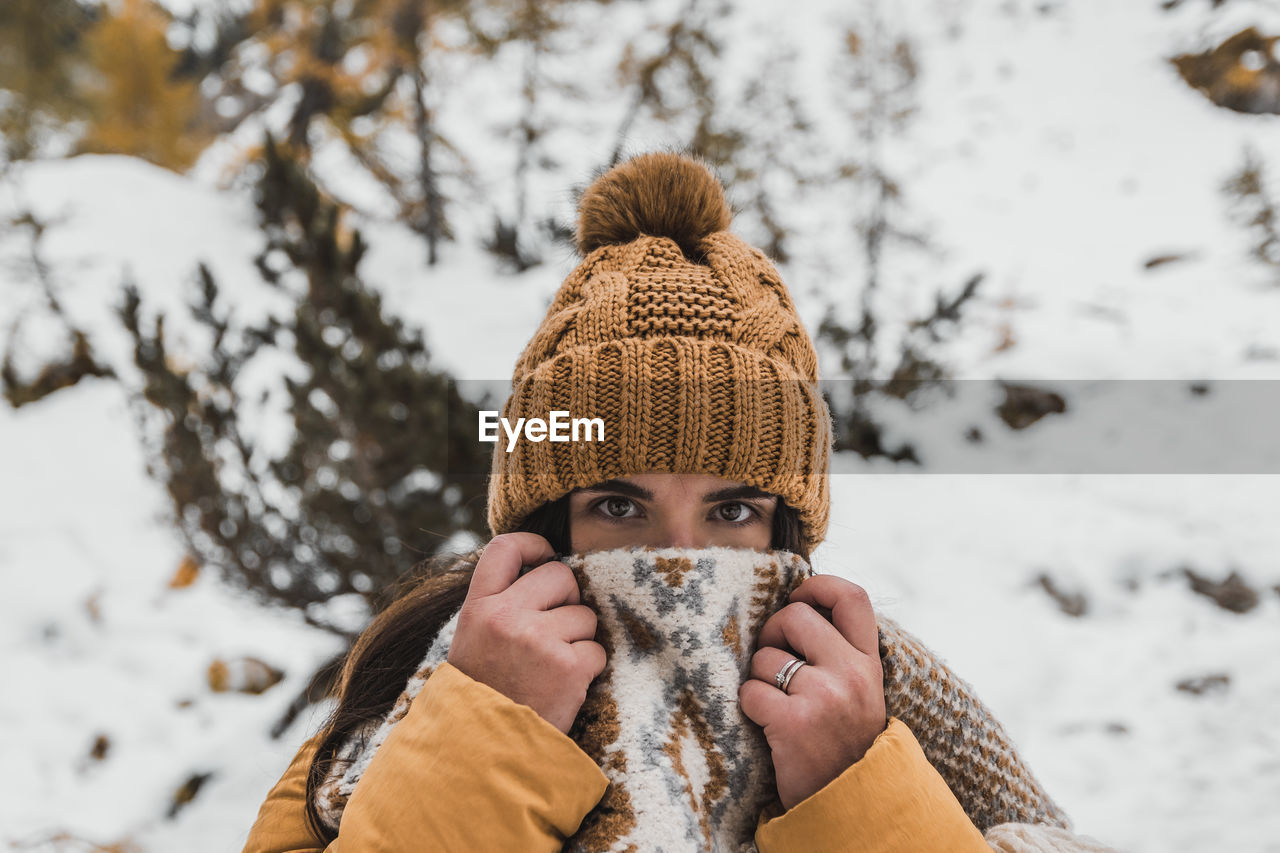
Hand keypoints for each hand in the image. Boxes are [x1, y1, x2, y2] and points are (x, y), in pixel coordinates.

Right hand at [446, 533, 606, 733]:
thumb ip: (501, 604)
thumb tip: (544, 568)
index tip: (546, 556)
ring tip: (551, 669)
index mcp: (478, 607)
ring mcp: (537, 639)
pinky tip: (564, 687)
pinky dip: (588, 669)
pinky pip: (597, 650)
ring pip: (585, 615)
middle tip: (552, 633)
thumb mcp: (474, 640)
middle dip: (567, 601)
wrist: (484, 753)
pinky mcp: (567, 666)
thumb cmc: (485, 693)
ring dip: (578, 640)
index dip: (534, 545)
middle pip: (560, 576)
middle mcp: (505, 616)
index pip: (505, 548)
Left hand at [738, 575, 886, 810]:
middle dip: (772, 635)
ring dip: (759, 678)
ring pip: (765, 657)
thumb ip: (838, 652)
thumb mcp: (859, 691)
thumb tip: (795, 604)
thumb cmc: (842, 742)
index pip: (852, 597)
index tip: (798, 599)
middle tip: (775, 663)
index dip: (818, 586)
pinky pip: (750, 692)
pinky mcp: (795, 723)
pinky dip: (750, 707)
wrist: (850, 807)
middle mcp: (852, 674)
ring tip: (776, 704)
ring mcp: (825, 697)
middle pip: (795, 616)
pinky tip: (767, 725)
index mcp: (869, 662)